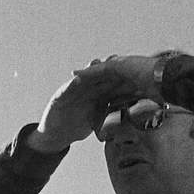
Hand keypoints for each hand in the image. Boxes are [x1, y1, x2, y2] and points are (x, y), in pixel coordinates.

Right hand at [29, 56, 158, 152]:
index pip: (112, 84)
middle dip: (109, 69)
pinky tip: (78, 80)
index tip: (135, 76)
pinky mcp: (60, 96)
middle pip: (100, 76)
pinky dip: (72, 84)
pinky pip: (67, 89)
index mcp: (97, 94)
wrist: (57, 134)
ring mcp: (73, 91)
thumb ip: (113, 117)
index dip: (123, 80)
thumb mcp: (99, 121)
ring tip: (97, 63)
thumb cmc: (78, 126)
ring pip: (84, 78)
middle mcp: (86, 89)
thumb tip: (136, 121)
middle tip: (119, 60)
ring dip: (91, 70)